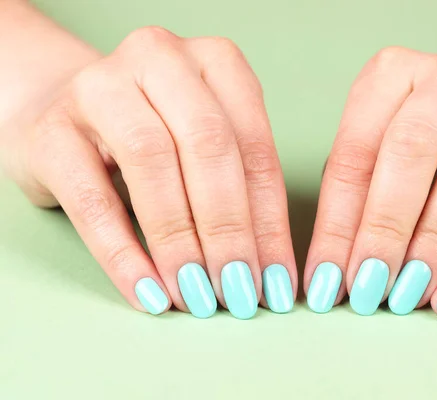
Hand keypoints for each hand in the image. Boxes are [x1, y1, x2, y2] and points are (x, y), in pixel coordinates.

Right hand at [1, 27, 295, 318]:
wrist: (63, 116)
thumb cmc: (153, 136)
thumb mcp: (203, 147)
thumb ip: (239, 191)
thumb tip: (268, 271)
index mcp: (214, 61)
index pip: (255, 147)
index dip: (270, 221)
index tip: (276, 278)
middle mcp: (160, 58)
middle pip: (209, 148)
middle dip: (230, 231)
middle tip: (240, 292)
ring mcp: (100, 86)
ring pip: (153, 165)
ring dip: (181, 243)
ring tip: (198, 296)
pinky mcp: (52, 130)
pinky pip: (93, 200)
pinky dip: (125, 254)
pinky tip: (150, 292)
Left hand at [305, 47, 436, 317]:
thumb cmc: (431, 141)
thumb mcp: (383, 147)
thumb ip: (356, 197)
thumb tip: (331, 271)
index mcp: (393, 73)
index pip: (353, 153)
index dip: (335, 223)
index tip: (323, 279)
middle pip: (409, 151)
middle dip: (381, 229)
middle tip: (364, 287)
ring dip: (431, 244)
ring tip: (404, 295)